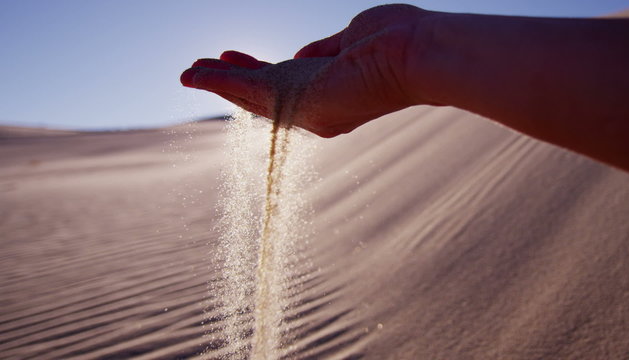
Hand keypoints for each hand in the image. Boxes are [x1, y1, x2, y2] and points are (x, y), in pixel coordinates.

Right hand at [181, 4, 436, 136]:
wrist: (418, 54)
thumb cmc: (398, 43)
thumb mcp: (350, 41)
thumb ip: (322, 52)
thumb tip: (301, 56)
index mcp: (329, 91)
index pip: (284, 83)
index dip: (257, 70)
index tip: (234, 58)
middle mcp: (315, 108)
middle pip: (263, 95)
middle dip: (232, 80)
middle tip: (202, 68)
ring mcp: (306, 107)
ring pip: (250, 95)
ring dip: (217, 83)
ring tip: (188, 73)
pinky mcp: (297, 99)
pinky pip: (248, 90)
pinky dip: (218, 82)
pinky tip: (193, 75)